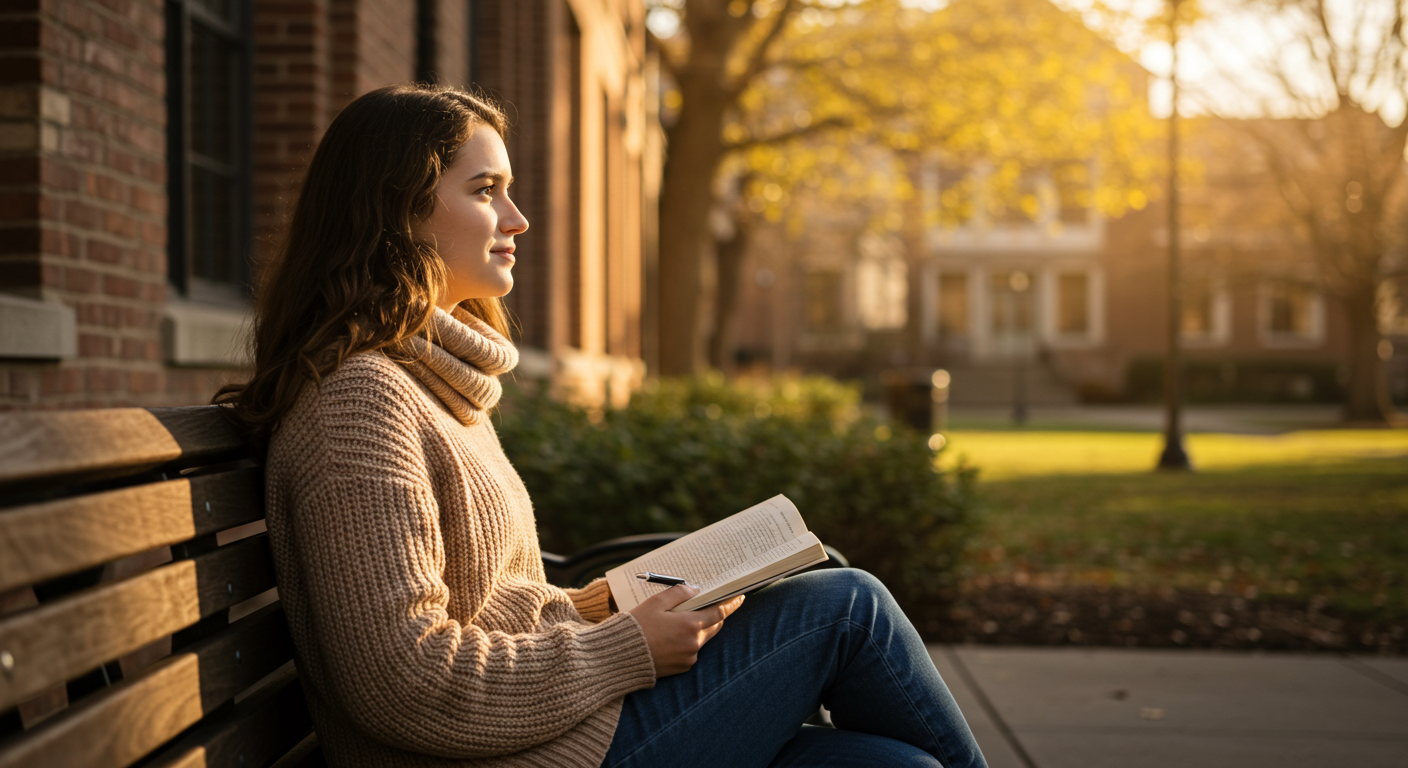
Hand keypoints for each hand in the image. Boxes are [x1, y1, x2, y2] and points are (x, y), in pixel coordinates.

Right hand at [628, 585, 745, 677]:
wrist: (618, 657)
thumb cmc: (636, 627)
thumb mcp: (656, 602)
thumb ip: (679, 593)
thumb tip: (695, 590)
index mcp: (690, 625)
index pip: (719, 612)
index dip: (730, 603)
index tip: (739, 596)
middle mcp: (694, 644)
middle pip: (714, 626)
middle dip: (715, 614)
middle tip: (713, 604)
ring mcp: (688, 658)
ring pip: (702, 638)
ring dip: (698, 628)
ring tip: (681, 619)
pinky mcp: (681, 668)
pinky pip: (691, 651)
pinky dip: (688, 641)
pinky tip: (671, 636)